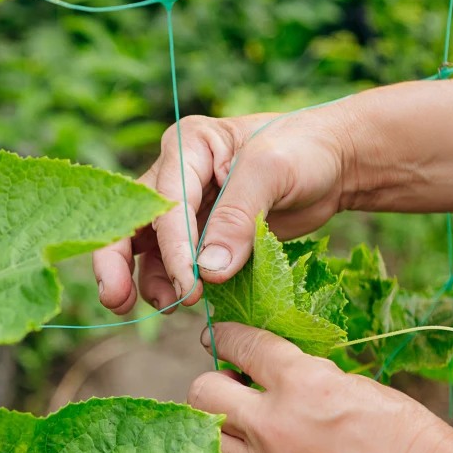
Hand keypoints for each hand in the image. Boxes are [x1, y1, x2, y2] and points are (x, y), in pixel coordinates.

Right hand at [92, 108, 354, 313]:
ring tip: (172, 306)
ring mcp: (185, 207)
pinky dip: (173, 285)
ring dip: (150, 280)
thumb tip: (207, 272)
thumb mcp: (272, 172)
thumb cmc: (306, 150)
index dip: (170, 248)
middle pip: (131, 221)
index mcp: (188, 146)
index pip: (165, 202)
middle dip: (116, 262)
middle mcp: (176, 175)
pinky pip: (173, 263)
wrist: (335, 163)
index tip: (188, 287)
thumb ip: (238, 217)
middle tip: (117, 300)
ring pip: (146, 248)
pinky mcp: (200, 235)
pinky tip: (185, 304)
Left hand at [187, 322, 452, 452]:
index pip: (242, 346)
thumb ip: (304, 379)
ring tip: (235, 432)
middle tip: (233, 391)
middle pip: (203, 392)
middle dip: (214, 384)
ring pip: (202, 442)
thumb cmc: (407, 439)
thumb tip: (265, 373)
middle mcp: (275, 428)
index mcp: (303, 383)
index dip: (227, 337)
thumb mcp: (355, 385)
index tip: (221, 339)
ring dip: (214, 430)